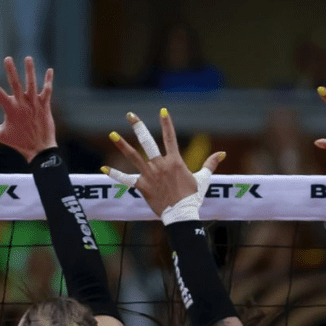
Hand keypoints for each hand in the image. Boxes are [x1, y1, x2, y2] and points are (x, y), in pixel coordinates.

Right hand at [0, 56, 56, 161]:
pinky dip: (48, 81)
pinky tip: (49, 70)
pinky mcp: (45, 105)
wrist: (40, 149)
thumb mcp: (0, 135)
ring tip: (28, 58)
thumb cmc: (18, 142)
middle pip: (16, 84)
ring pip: (32, 84)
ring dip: (30, 71)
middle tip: (7, 58)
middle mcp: (22, 104)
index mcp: (10, 109)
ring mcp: (34, 104)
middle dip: (11, 70)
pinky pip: (47, 91)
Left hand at [103, 108, 224, 219]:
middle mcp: (161, 164)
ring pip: (133, 156)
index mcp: (175, 160)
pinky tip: (103, 167)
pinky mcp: (142, 186)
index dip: (166, 123)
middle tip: (130, 114)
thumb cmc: (193, 197)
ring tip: (111, 134)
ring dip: (122, 145)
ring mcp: (150, 174)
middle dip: (138, 126)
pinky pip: (126, 179)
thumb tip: (222, 153)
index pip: (170, 137)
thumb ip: (211, 164)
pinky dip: (115, 174)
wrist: (182, 214)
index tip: (162, 110)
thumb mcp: (204, 179)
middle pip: (147, 141)